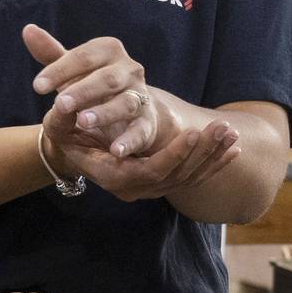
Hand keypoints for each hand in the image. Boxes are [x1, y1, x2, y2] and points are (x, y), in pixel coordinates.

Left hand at [25, 24, 162, 159]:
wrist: (127, 111)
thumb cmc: (93, 84)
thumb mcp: (72, 70)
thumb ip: (51, 53)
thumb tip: (28, 29)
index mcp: (109, 51)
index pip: (84, 56)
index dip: (60, 69)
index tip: (37, 86)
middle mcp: (129, 70)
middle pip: (107, 78)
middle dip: (83, 90)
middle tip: (61, 103)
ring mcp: (140, 96)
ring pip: (126, 103)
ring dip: (105, 112)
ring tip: (83, 121)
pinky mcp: (147, 123)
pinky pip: (141, 131)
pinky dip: (129, 141)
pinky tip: (115, 150)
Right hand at [42, 112, 240, 204]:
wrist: (70, 149)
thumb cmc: (64, 130)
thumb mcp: (57, 120)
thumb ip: (60, 112)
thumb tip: (59, 104)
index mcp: (113, 174)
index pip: (151, 170)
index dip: (174, 153)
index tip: (192, 131)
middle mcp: (133, 188)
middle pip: (176, 175)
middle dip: (202, 151)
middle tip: (223, 128)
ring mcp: (149, 188)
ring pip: (188, 179)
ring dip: (213, 157)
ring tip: (232, 133)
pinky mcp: (161, 182)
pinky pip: (191, 178)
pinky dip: (213, 165)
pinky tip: (234, 150)